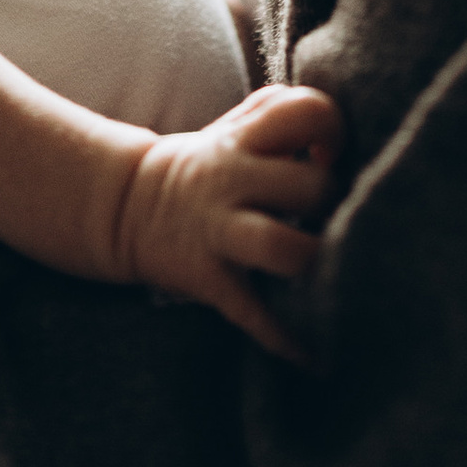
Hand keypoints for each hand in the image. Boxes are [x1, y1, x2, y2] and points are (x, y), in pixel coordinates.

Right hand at [113, 80, 343, 361]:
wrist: (127, 207)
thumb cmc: (209, 167)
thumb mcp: (236, 128)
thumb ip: (285, 117)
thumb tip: (339, 148)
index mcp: (242, 138)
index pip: (304, 110)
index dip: (332, 129)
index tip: (327, 155)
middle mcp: (230, 180)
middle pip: (309, 185)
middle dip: (337, 203)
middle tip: (335, 218)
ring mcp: (218, 232)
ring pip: (281, 246)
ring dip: (316, 262)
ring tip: (329, 268)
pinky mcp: (209, 280)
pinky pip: (254, 314)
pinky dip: (286, 338)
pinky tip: (315, 357)